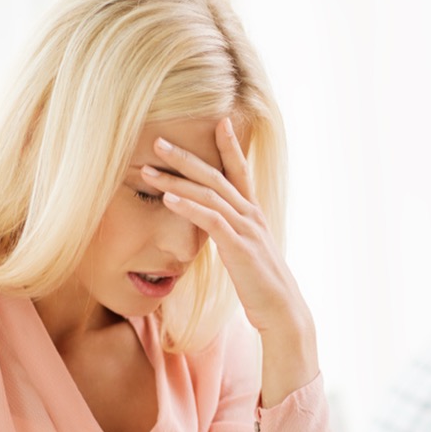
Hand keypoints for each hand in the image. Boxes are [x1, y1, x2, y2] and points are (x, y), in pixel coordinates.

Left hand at [143, 119, 318, 406]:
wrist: (282, 310)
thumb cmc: (262, 286)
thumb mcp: (246, 253)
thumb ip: (232, 235)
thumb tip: (217, 229)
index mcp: (253, 214)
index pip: (241, 171)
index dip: (230, 145)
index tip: (218, 121)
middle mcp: (251, 215)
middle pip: (216, 176)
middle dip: (185, 157)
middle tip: (157, 141)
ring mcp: (246, 229)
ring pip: (209, 194)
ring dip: (176, 179)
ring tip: (148, 170)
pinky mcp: (239, 247)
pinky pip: (211, 220)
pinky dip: (188, 207)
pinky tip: (168, 199)